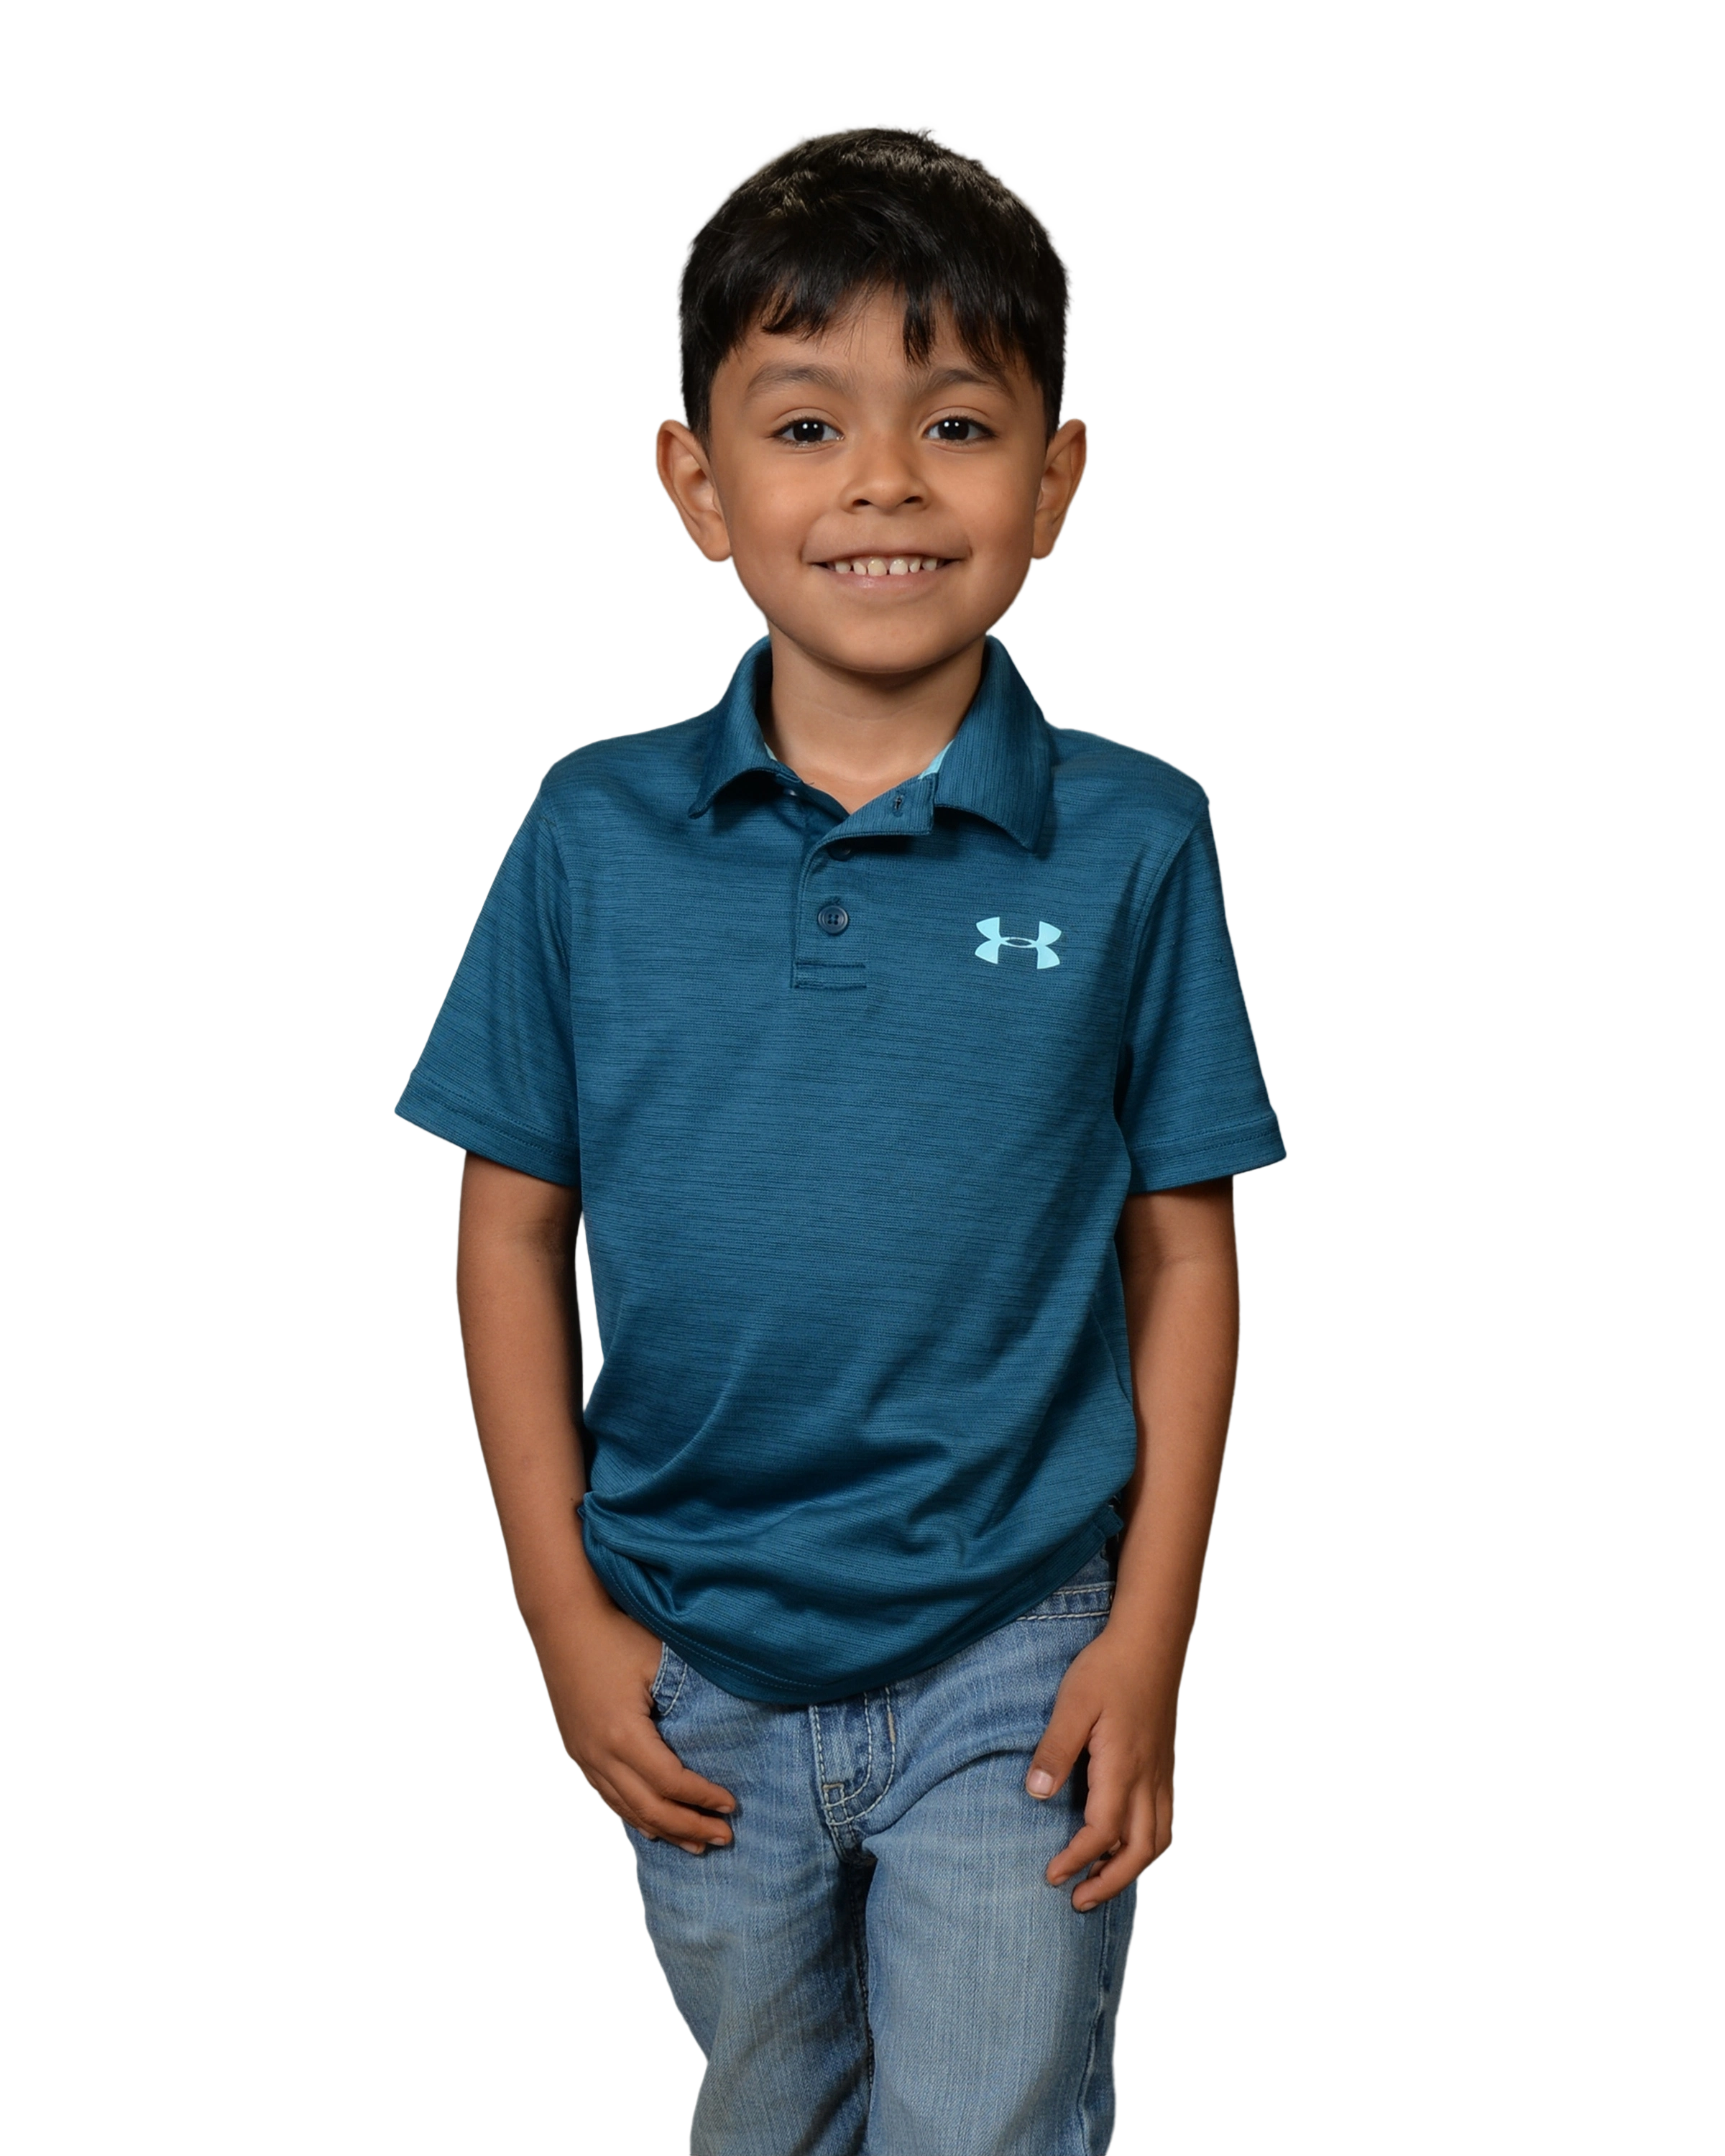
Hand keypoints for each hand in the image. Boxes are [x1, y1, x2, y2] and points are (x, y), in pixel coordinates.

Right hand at [532, 1597, 737, 1856]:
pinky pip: (607, 1798)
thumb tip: (726, 1729)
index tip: (732, 1804)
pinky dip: (634, 1817)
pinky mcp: (577, 1751)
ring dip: (665, 1830)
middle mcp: (599, 1755)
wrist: (562, 1620)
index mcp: (623, 1735)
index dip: (703, 1798)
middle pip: (650, 1809)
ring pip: (627, 1810)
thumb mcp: (658, 1662)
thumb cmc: (615, 1634)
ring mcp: (584, 1757)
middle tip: (723, 1838)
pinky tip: (652, 1828)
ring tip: (695, 1844)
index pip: (671, 1783)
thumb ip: (688, 1700)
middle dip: (689, 1826)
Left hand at [1024, 1625, 1178, 1908]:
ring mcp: (1163, 1773)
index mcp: (1123, 1767)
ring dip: (1133, 1868)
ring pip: (1159, 1840)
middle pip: (1139, 1851)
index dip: (1076, 1860)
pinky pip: (1168, 1820)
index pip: (1102, 1832)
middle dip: (1110, 1883)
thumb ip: (1054, 1751)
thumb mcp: (1072, 1704)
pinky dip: (1151, 1845)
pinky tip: (1131, 1844)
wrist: (1151, 1642)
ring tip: (1103, 1880)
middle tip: (1078, 1900)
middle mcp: (1149, 1778)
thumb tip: (1035, 1796)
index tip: (1051, 1876)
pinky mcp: (1167, 1765)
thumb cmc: (1108, 1668)